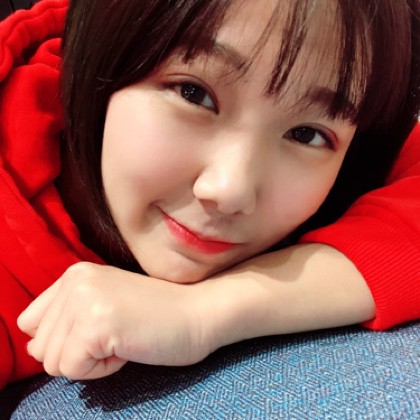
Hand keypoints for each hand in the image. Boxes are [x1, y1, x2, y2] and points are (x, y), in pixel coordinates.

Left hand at [18, 262, 214, 379]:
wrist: (198, 312)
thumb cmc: (156, 314)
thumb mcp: (105, 301)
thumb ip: (68, 315)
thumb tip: (34, 347)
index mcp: (75, 273)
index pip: (31, 323)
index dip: (63, 339)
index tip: (101, 330)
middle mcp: (75, 281)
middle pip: (39, 346)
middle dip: (78, 352)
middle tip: (118, 333)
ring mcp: (84, 300)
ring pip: (53, 362)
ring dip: (90, 361)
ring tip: (123, 338)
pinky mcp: (96, 324)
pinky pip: (73, 370)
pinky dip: (101, 370)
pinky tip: (128, 347)